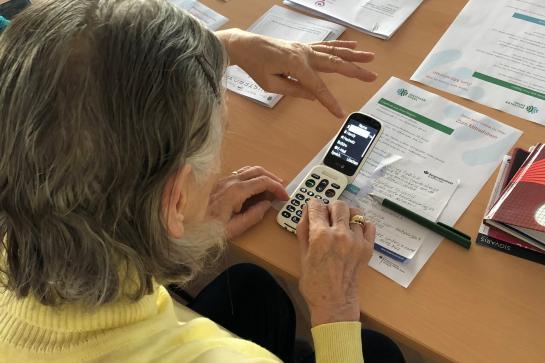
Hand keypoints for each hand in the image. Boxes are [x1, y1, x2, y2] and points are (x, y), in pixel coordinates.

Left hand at [207, 166, 288, 238]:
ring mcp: (223, 180)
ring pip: (248, 170)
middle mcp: (230, 181)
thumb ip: (253, 215)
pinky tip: (253, 187)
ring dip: (262, 176)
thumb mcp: (234, 228)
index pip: (263, 181)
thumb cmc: (207, 229)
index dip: (277, 188)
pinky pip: (239, 173)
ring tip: (271, 187)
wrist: (183, 224)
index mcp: (236, 191)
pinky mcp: (218, 182)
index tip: (284, 196)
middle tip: (281, 189)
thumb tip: (267, 204)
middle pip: (258, 170)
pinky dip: (252, 177)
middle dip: (273, 178)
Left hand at [216, 29, 376, 117]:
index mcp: (296, 65)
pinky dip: (340, 46)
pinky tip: (352, 47)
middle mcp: (304, 54)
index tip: (340, 113)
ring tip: (370, 58)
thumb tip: (313, 96)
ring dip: (353, 56)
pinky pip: (325, 46)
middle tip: (372, 77)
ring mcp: (305, 49)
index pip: (317, 87)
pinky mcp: (303, 47)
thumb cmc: (255, 66)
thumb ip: (294, 90)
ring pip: (333, 52)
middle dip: (355, 71)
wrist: (246, 46)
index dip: (329, 101)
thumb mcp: (270, 85)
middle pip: (334, 64)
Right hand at [296, 199, 374, 326]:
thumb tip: (307, 211)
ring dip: (346, 215)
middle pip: (338, 204)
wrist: (334, 303)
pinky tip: (353, 232)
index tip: (313, 210)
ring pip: (355, 212)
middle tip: (326, 218)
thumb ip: (303, 230)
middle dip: (330, 208)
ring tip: (341, 225)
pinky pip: (369, 225)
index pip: (316, 205)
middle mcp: (340, 233)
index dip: (312, 206)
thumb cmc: (314, 283)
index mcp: (320, 235)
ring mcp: (357, 240)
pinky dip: (361, 225)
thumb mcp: (302, 255)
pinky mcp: (368, 247)